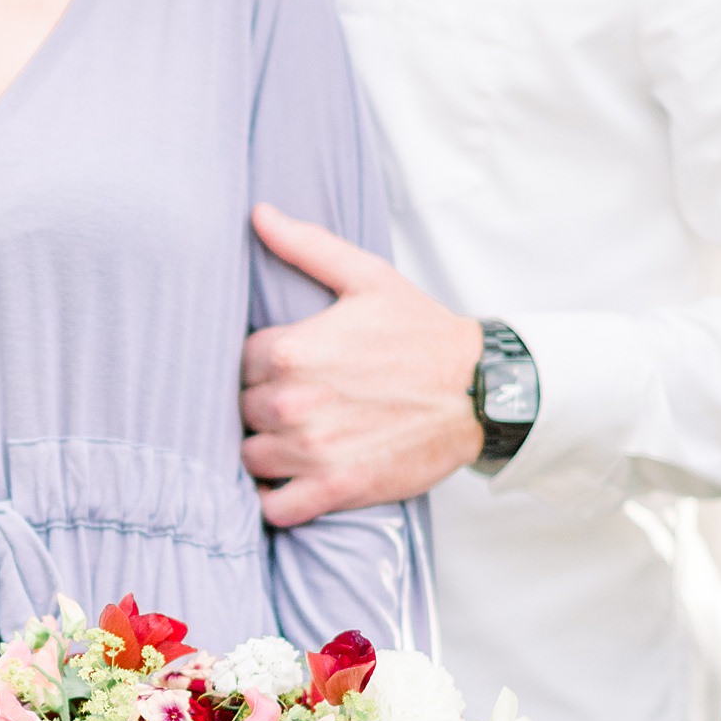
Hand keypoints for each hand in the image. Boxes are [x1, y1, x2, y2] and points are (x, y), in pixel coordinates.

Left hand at [242, 203, 483, 523]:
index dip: (262, 366)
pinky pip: (275, 508)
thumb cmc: (422, 333)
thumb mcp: (367, 278)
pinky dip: (277, 500)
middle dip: (263, 406)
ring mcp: (312, 450)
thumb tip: (257, 213)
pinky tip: (293, 483)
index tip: (285, 369)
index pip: (240, 363)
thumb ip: (305, 246)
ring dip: (267, 451)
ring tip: (294, 440)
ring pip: (251, 457)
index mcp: (293, 350)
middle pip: (242, 410)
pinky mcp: (334, 489)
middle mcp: (294, 402)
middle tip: (296, 403)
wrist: (480, 391)